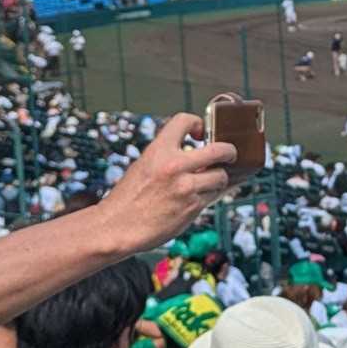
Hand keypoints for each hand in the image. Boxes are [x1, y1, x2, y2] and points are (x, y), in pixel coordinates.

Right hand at [103, 113, 232, 251]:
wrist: (117, 227)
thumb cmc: (129, 197)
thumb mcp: (144, 165)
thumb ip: (169, 155)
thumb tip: (198, 151)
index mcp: (159, 150)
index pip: (185, 120)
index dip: (198, 123)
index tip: (200, 133)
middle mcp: (174, 166)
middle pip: (220, 150)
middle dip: (229, 152)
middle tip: (228, 155)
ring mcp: (186, 188)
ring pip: (221, 177)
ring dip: (218, 179)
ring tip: (209, 182)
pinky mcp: (192, 208)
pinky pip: (213, 196)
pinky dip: (210, 195)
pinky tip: (202, 196)